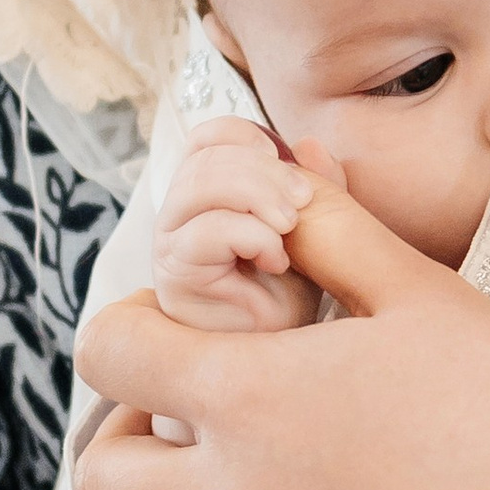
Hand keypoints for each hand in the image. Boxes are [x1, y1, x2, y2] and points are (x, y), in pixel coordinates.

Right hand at [153, 117, 322, 332]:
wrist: (281, 353)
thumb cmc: (289, 293)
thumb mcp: (313, 228)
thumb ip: (318, 186)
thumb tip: (310, 143)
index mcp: (208, 193)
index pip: (206, 139)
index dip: (242, 135)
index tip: (283, 157)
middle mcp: (181, 213)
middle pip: (205, 159)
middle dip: (263, 172)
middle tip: (303, 200)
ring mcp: (172, 242)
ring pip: (200, 185)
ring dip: (256, 196)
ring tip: (290, 227)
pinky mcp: (175, 275)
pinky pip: (206, 232)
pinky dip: (251, 237)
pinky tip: (275, 262)